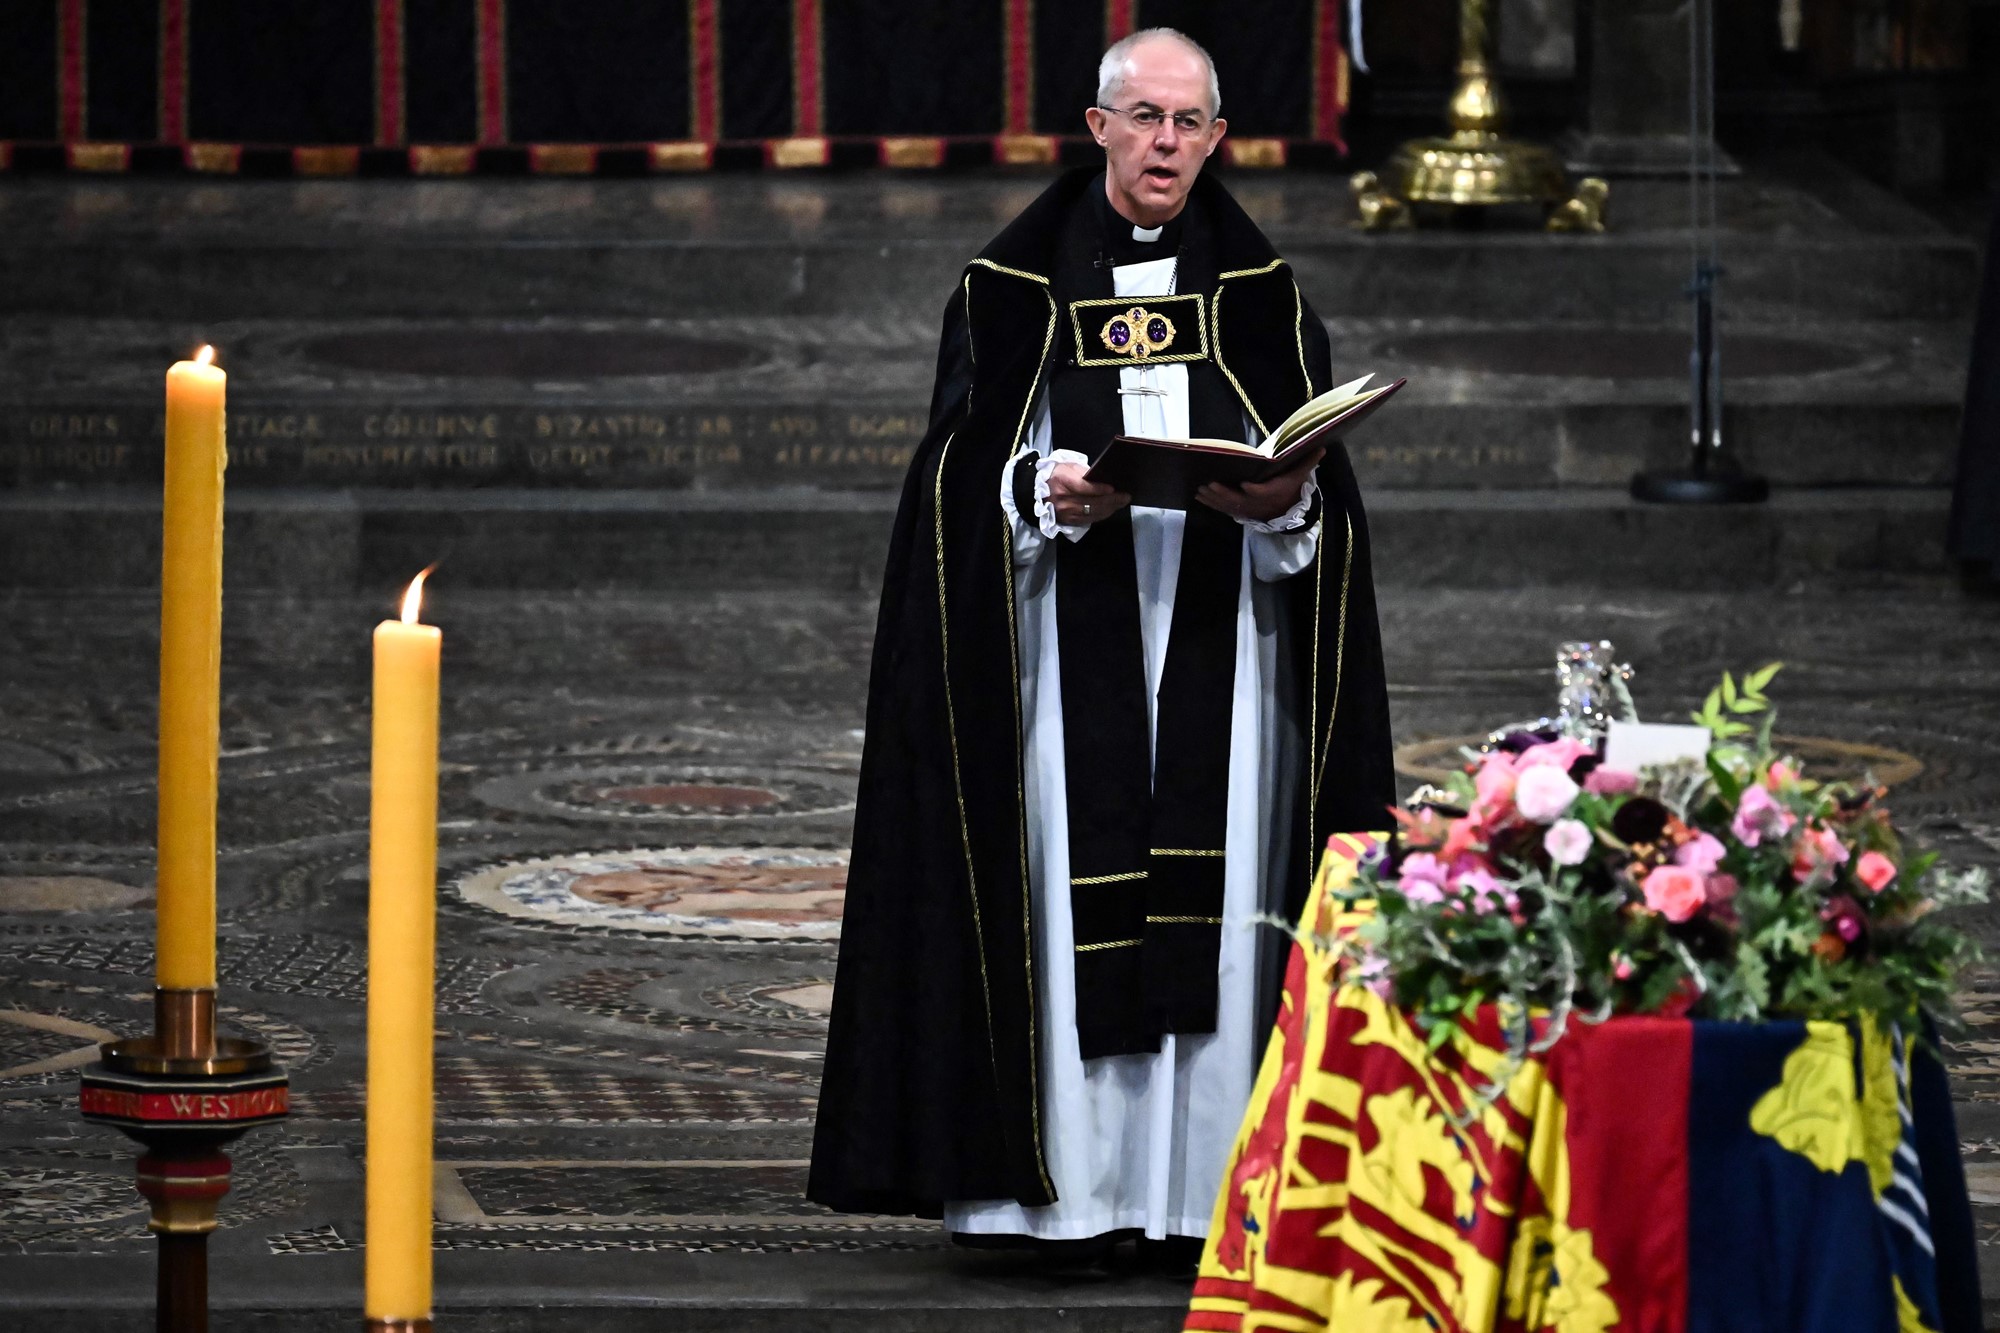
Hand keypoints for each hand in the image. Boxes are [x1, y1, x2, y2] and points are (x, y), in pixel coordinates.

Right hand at [1045, 463, 1130, 526]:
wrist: (1036, 491)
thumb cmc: (1056, 475)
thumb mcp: (1068, 467)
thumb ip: (1084, 473)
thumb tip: (1103, 479)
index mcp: (1062, 481)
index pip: (1083, 487)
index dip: (1099, 489)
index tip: (1113, 488)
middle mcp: (1063, 499)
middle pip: (1092, 502)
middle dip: (1112, 500)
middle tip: (1125, 496)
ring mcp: (1066, 512)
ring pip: (1093, 513)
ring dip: (1110, 508)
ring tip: (1122, 503)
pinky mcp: (1068, 521)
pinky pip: (1089, 519)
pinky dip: (1102, 514)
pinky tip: (1110, 509)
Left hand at [1196, 447, 1322, 523]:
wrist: (1286, 510)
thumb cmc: (1290, 488)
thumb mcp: (1300, 475)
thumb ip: (1307, 462)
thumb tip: (1322, 448)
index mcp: (1272, 492)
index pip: (1263, 492)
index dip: (1254, 490)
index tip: (1245, 485)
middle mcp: (1257, 503)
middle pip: (1239, 500)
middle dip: (1223, 493)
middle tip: (1210, 484)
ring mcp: (1246, 508)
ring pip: (1227, 505)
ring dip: (1212, 498)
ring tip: (1200, 489)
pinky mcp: (1238, 510)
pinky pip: (1222, 508)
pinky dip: (1210, 503)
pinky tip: (1198, 495)